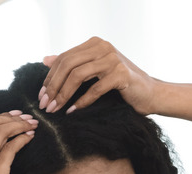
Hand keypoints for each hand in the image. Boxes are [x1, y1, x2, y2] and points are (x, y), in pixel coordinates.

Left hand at [39, 37, 156, 114]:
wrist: (150, 94)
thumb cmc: (121, 85)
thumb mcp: (94, 71)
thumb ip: (73, 64)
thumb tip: (45, 59)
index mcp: (95, 44)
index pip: (64, 58)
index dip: (50, 77)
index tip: (42, 95)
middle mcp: (103, 47)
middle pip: (68, 65)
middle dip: (54, 86)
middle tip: (46, 104)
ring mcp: (113, 59)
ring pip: (78, 75)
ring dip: (64, 94)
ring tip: (56, 109)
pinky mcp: (122, 74)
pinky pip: (95, 89)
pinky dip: (82, 101)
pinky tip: (73, 110)